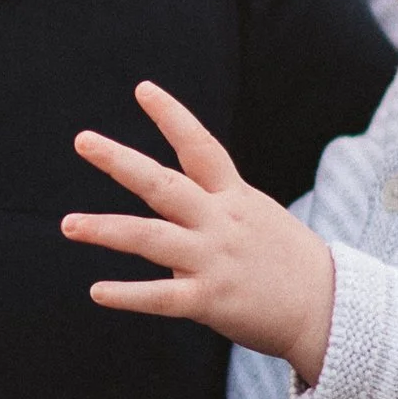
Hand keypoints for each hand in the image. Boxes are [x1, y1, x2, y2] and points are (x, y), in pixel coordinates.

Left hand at [65, 82, 336, 381]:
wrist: (329, 309)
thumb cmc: (288, 262)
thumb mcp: (256, 218)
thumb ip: (211, 209)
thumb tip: (166, 211)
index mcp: (234, 196)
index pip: (201, 147)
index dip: (173, 116)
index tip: (143, 89)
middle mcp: (220, 221)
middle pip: (163, 185)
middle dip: (120, 161)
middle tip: (83, 140)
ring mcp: (214, 260)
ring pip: (150, 238)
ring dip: (106, 229)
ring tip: (68, 224)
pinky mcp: (210, 300)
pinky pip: (161, 296)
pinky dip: (127, 294)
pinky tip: (97, 291)